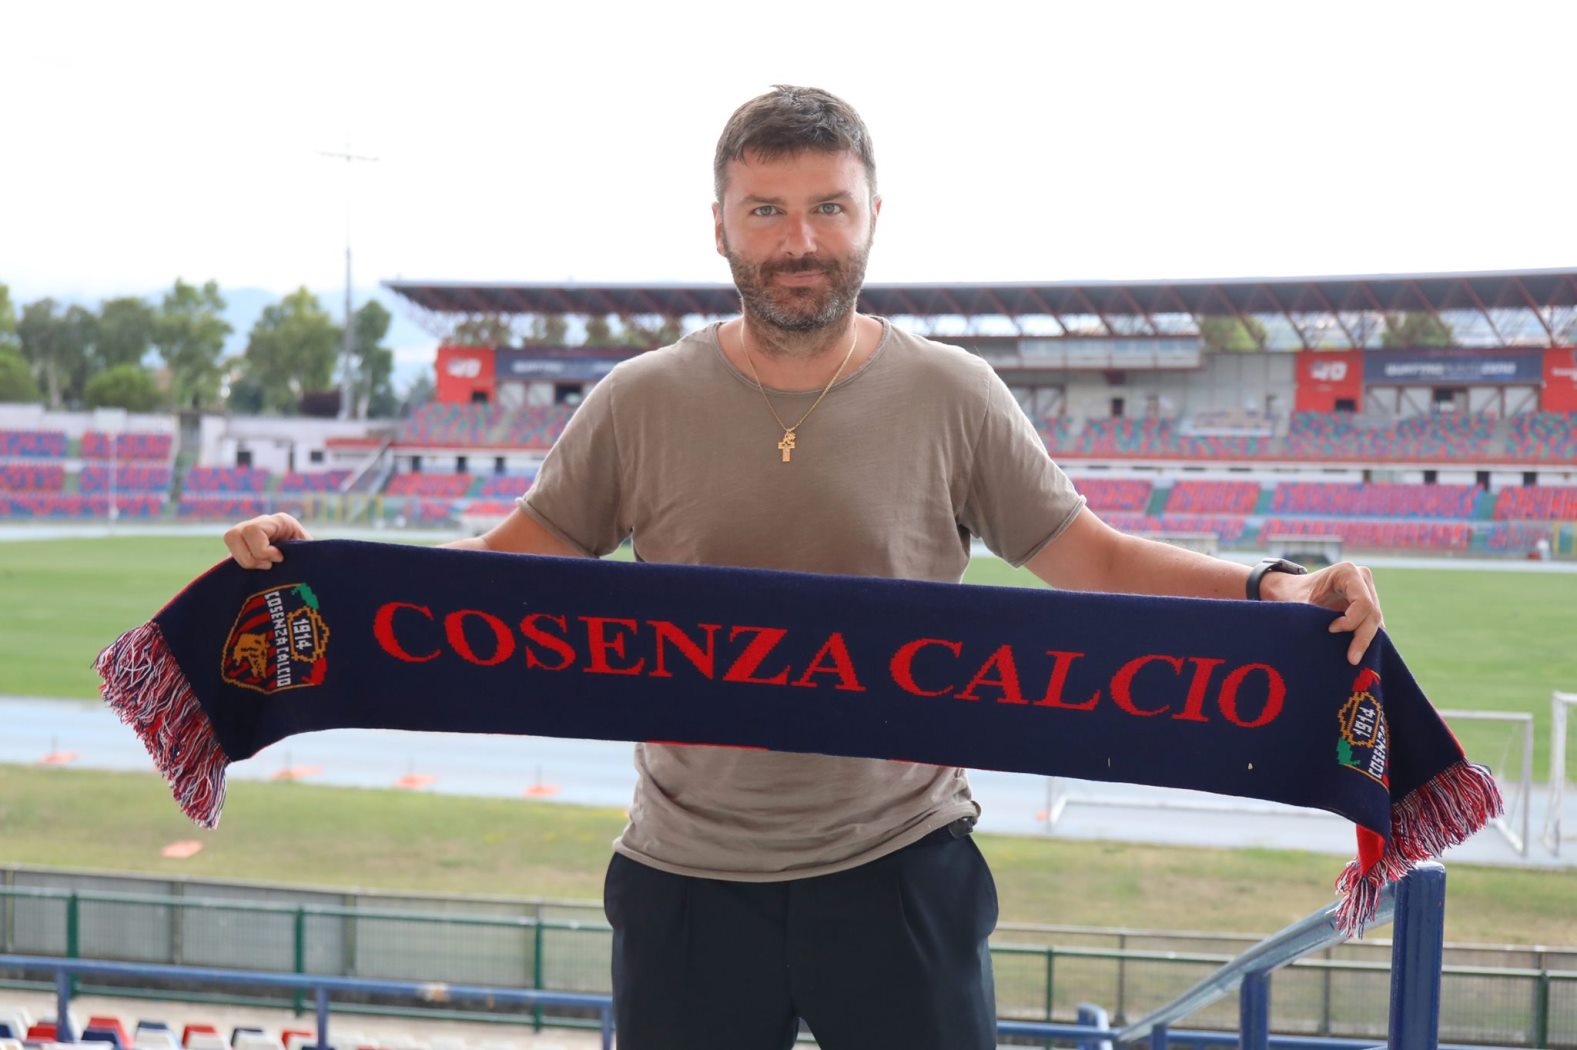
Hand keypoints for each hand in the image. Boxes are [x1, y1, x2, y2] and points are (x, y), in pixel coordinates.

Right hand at [223, 513, 312, 569]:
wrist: (312, 563)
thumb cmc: (313, 559)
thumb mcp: (310, 553)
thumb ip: (302, 553)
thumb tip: (286, 560)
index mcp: (279, 522)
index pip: (254, 530)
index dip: (263, 550)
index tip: (279, 559)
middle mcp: (260, 523)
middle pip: (234, 534)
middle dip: (250, 556)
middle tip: (268, 566)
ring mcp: (248, 533)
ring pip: (230, 539)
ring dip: (243, 559)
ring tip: (262, 568)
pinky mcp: (242, 547)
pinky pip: (230, 553)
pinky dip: (239, 566)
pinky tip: (254, 574)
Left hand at [1263, 560, 1382, 665]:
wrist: (1291, 591)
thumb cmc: (1293, 595)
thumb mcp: (1300, 605)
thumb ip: (1315, 618)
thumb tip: (1328, 641)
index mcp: (1347, 572)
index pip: (1363, 603)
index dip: (1351, 621)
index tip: (1330, 630)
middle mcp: (1362, 578)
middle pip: (1372, 613)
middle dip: (1362, 638)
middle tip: (1351, 659)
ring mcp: (1368, 591)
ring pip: (1376, 621)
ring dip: (1365, 640)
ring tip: (1352, 658)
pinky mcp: (1368, 604)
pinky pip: (1373, 624)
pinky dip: (1365, 638)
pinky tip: (1356, 652)